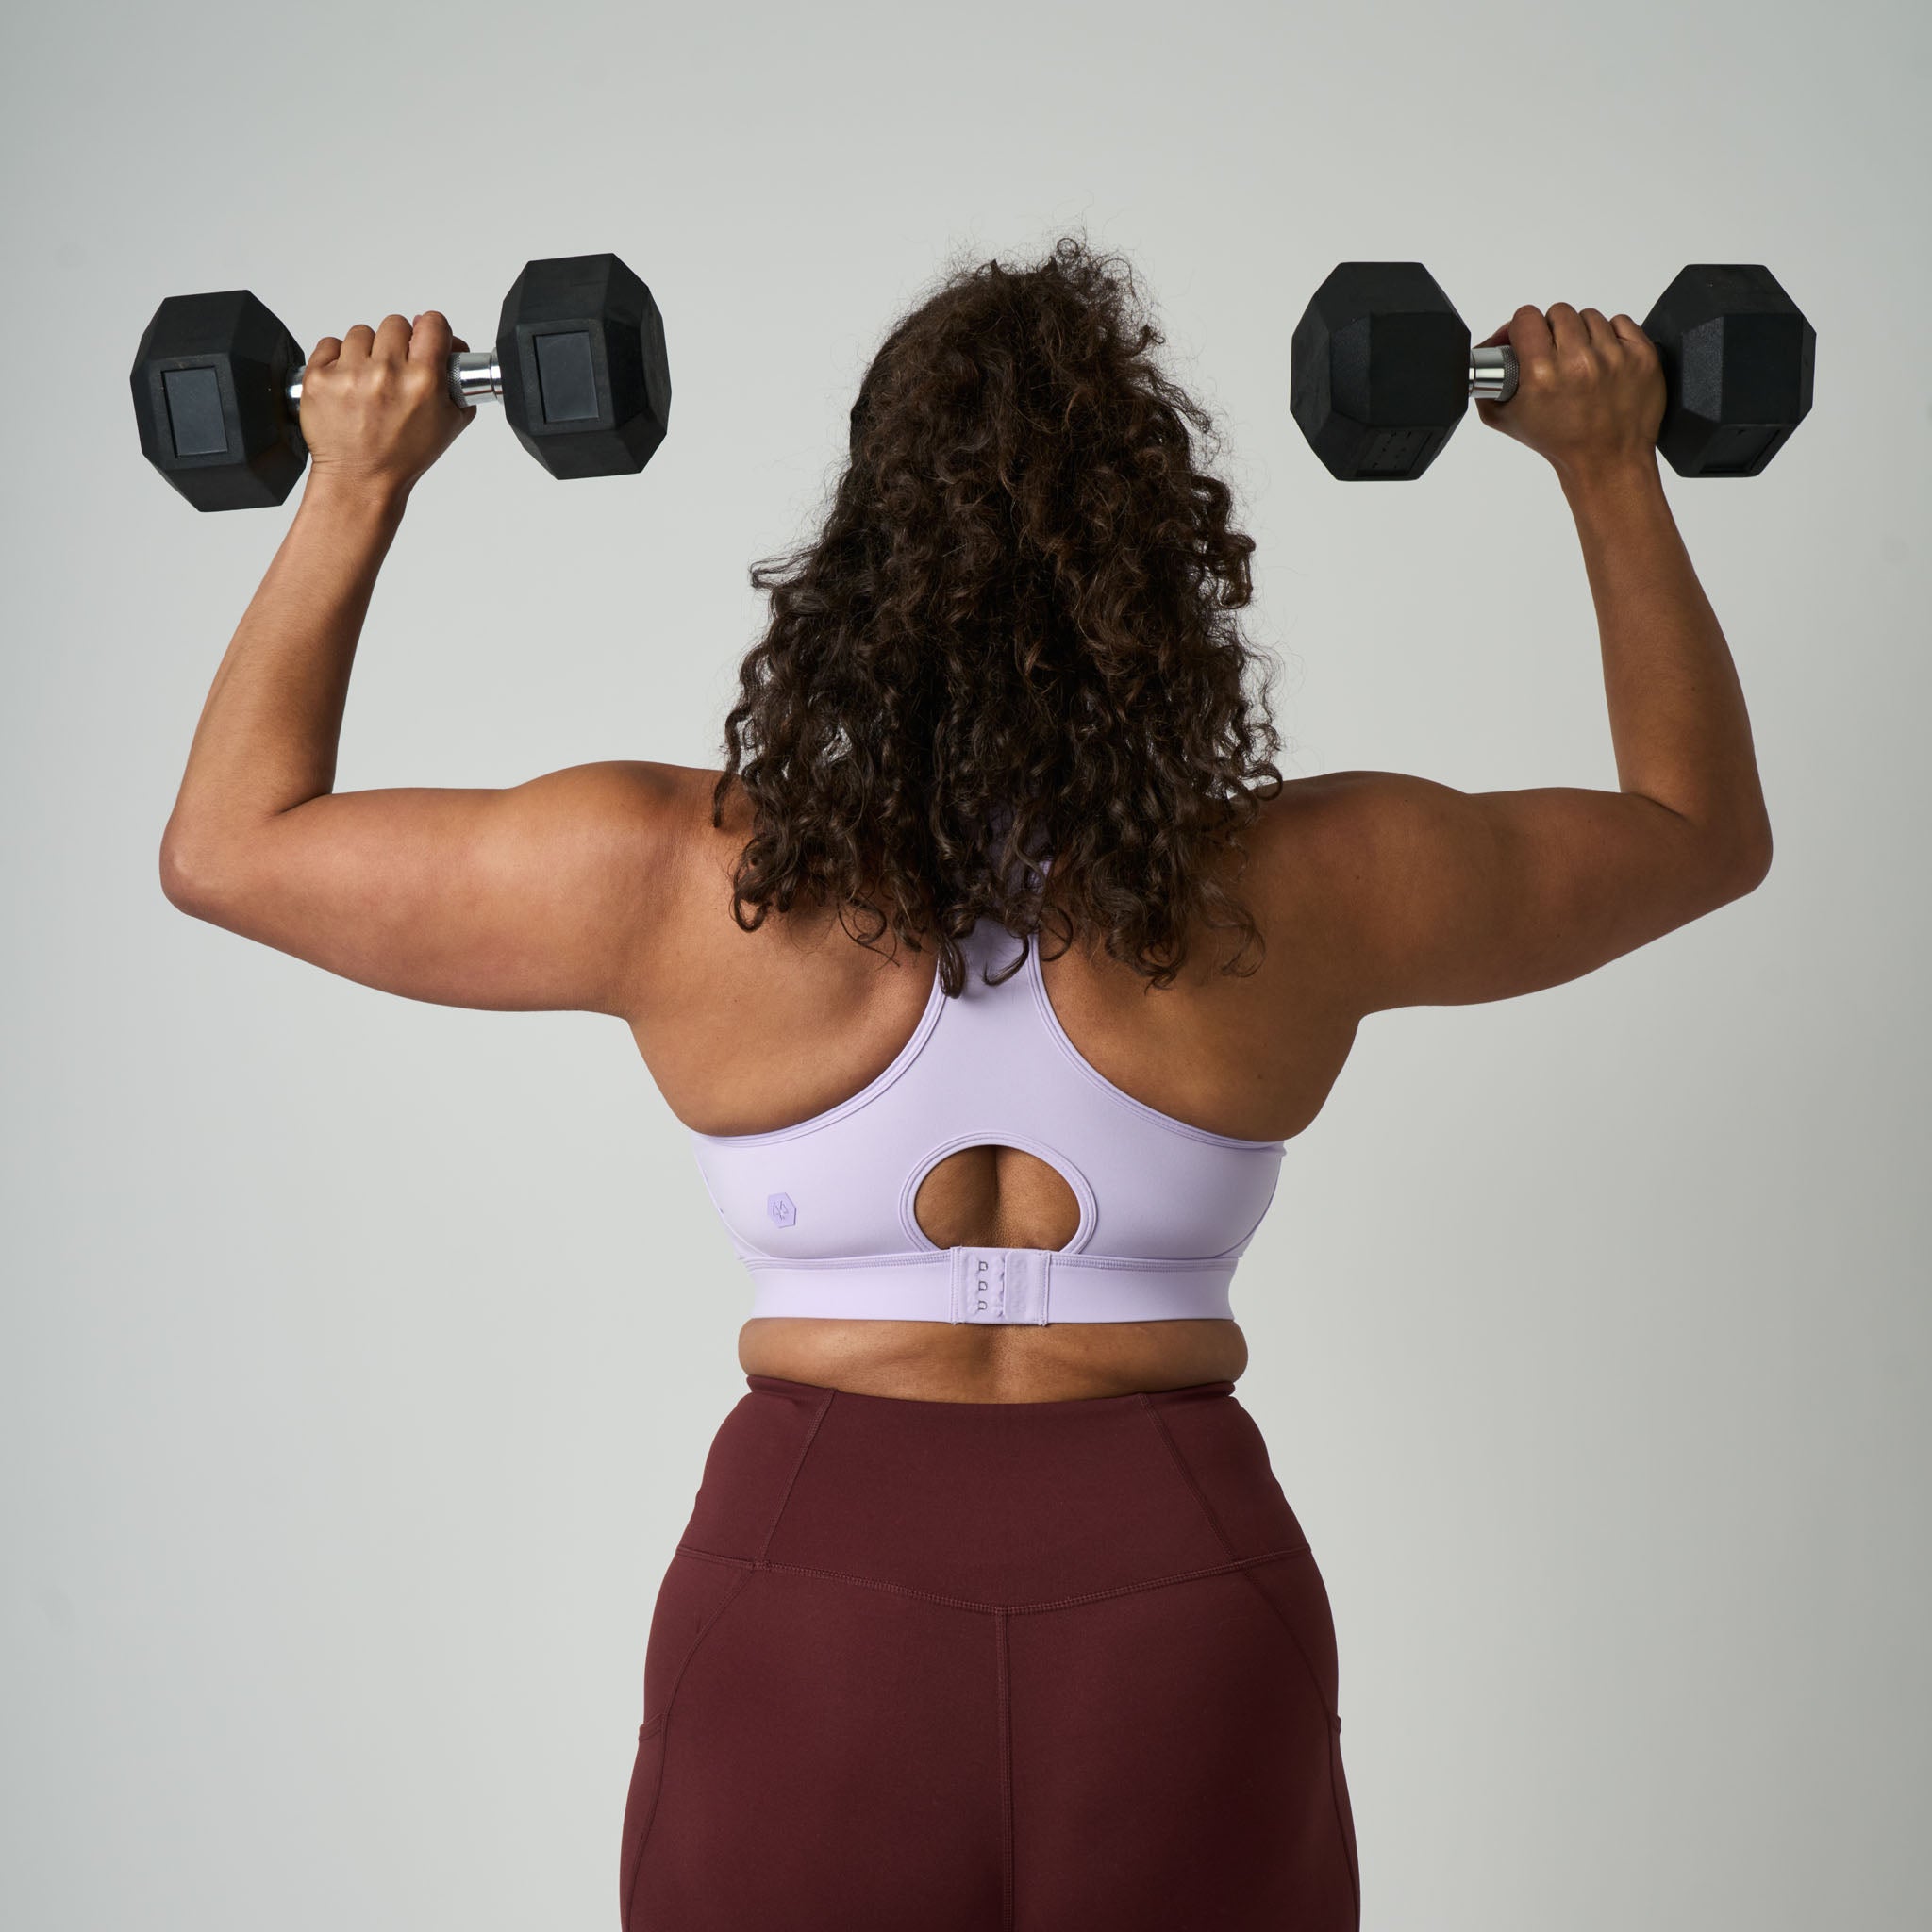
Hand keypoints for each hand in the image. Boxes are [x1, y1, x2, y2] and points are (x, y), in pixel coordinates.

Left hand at [296, 310, 474, 503]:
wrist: (360, 480)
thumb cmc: (402, 456)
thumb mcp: (448, 424)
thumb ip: (457, 383)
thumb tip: (452, 346)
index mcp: (423, 381)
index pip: (432, 323)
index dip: (431, 330)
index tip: (426, 341)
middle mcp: (386, 372)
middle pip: (394, 323)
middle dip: (397, 343)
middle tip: (395, 370)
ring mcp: (349, 373)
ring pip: (361, 332)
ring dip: (366, 352)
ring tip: (368, 381)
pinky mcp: (319, 377)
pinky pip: (330, 344)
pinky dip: (338, 360)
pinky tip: (347, 384)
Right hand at [1475, 304, 1665, 484]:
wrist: (1606, 462)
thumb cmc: (1559, 442)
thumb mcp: (1506, 419)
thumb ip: (1488, 383)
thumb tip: (1488, 349)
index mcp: (1542, 373)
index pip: (1526, 317)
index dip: (1522, 327)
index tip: (1526, 339)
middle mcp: (1579, 361)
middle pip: (1558, 312)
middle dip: (1553, 330)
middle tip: (1555, 354)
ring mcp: (1614, 356)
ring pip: (1590, 316)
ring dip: (1582, 333)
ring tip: (1581, 361)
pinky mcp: (1641, 355)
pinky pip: (1621, 322)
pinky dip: (1612, 336)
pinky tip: (1604, 360)